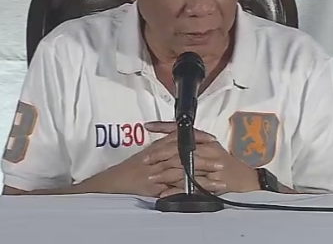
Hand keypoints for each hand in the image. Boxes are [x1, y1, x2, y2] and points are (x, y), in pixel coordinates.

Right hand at [81, 125, 216, 196]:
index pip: (179, 140)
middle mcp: (156, 157)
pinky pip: (174, 188)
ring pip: (182, 171)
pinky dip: (189, 190)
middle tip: (221, 161)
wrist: (112, 182)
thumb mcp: (146, 155)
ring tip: (217, 180)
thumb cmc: (128, 170)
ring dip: (201, 175)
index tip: (212, 141)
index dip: (197, 140)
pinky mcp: (154, 186)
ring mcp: (155, 172)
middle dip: (204, 158)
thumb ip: (161, 148)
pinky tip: (201, 193)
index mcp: (156, 148)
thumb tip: (177, 144)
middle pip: (184, 155)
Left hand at [145, 121, 260, 197]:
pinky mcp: (211, 183)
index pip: (181, 130)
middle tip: (145, 160)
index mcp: (204, 141)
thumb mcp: (208, 148)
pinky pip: (190, 187)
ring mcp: (209, 166)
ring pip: (182, 168)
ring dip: (164, 174)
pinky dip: (175, 190)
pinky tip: (164, 193)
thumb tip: (170, 137)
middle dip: (159, 155)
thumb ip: (191, 143)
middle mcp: (207, 150)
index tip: (148, 126)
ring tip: (151, 177)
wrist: (245, 178)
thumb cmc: (225, 164)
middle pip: (178, 149)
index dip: (163, 127)